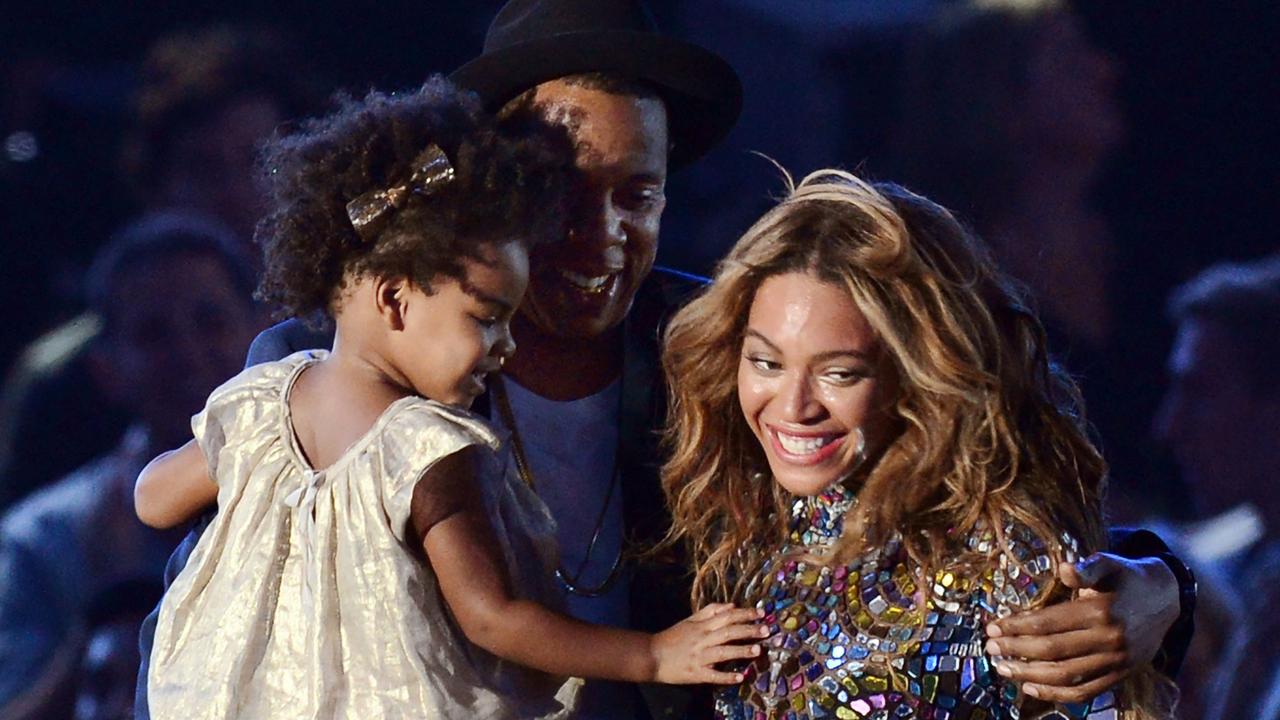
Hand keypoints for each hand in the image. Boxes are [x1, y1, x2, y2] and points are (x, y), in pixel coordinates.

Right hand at [649, 603, 767, 684]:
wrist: (651, 656)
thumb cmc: (672, 637)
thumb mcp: (690, 620)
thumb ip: (710, 611)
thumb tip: (732, 606)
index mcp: (701, 626)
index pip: (726, 616)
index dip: (744, 614)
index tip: (761, 612)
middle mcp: (702, 639)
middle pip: (728, 631)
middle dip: (749, 630)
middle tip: (767, 630)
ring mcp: (700, 657)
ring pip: (723, 652)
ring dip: (741, 650)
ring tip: (758, 650)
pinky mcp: (696, 673)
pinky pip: (713, 675)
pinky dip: (727, 676)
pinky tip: (740, 677)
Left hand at [984, 553, 1179, 702]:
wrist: (1166, 598)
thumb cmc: (1125, 577)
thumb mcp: (1108, 563)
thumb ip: (1086, 568)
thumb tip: (1063, 569)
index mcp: (1101, 611)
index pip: (1048, 623)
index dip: (1017, 627)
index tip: (993, 626)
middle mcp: (1109, 640)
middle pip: (1052, 651)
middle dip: (1016, 650)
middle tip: (990, 647)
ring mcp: (1116, 662)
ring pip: (1065, 676)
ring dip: (1028, 675)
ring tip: (1002, 668)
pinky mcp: (1120, 675)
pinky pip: (1085, 692)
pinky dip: (1055, 695)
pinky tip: (1029, 688)